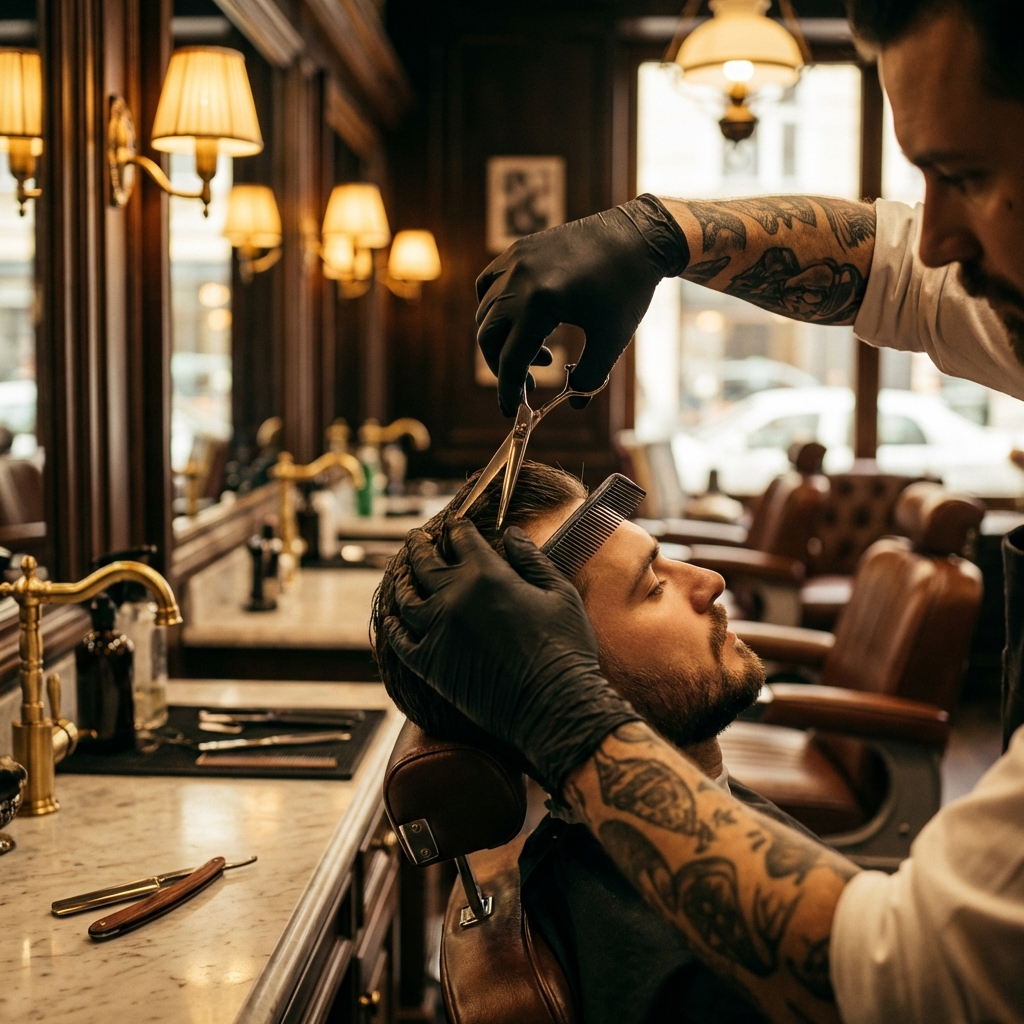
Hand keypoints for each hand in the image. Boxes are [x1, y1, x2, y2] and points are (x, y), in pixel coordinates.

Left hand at [385, 520, 640, 793]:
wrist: (553, 705)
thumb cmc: (566, 648)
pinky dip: (393, 625)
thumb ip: (531, 559)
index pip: (461, 537)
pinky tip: (393, 618)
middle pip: (424, 561)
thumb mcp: (559, 592)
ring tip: (404, 574)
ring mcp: (436, 630)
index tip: (455, 525)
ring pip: (405, 597)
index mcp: (487, 574)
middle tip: (418, 537)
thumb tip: (512, 533)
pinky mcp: (428, 664)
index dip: (457, 527)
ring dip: (403, 580)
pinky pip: (399, 639)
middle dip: (421, 544)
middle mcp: (453, 596)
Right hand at [476, 194, 688, 414]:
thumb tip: (574, 404)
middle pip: (488, 336)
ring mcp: (516, 260)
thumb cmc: (628, 289)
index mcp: (541, 302)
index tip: (513, 411)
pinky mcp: (519, 250)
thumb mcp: (611, 340)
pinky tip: (519, 320)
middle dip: (503, 367)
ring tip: (540, 352)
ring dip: (502, 339)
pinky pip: (489, 285)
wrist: (638, 237)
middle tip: (528, 383)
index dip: (509, 390)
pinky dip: (495, 308)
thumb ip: (590, 378)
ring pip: (486, 311)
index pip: (510, 358)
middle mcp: (520, 279)